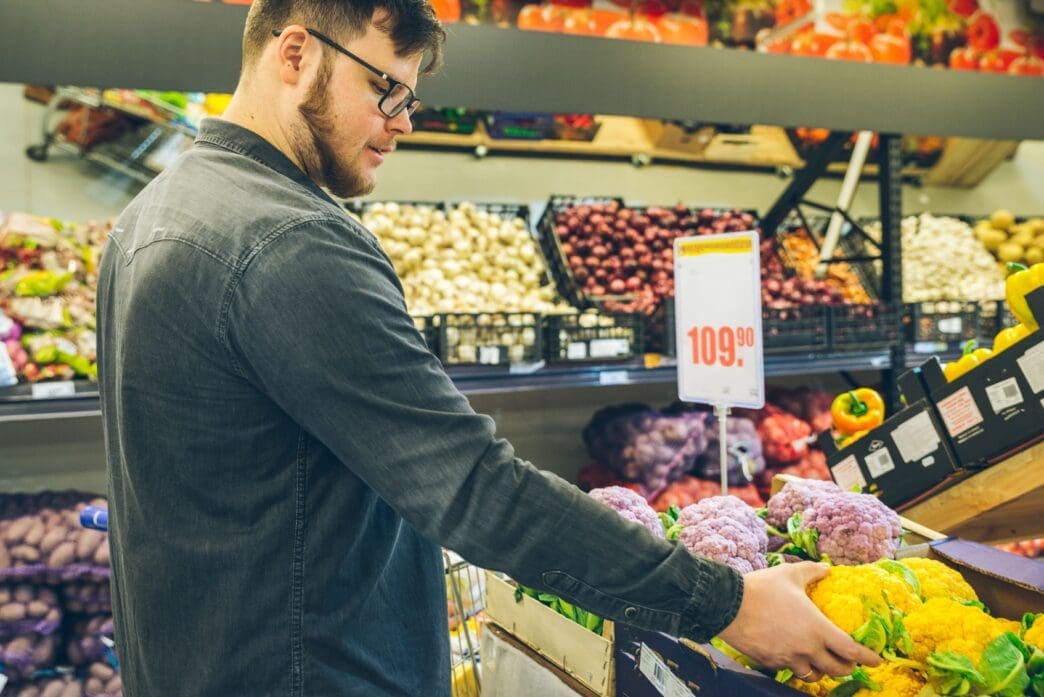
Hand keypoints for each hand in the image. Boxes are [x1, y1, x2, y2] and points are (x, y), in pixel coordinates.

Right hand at [717, 562, 880, 681]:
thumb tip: (827, 568)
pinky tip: (792, 656)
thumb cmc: (762, 588)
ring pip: (813, 675)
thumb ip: (812, 571)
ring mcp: (787, 658)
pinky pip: (789, 670)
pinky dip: (796, 665)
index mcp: (817, 629)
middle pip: (836, 669)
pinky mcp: (771, 662)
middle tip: (850, 662)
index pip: (850, 651)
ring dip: (821, 670)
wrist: (728, 605)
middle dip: (847, 668)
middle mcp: (806, 649)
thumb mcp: (790, 573)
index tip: (876, 659)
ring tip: (821, 662)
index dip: (867, 657)